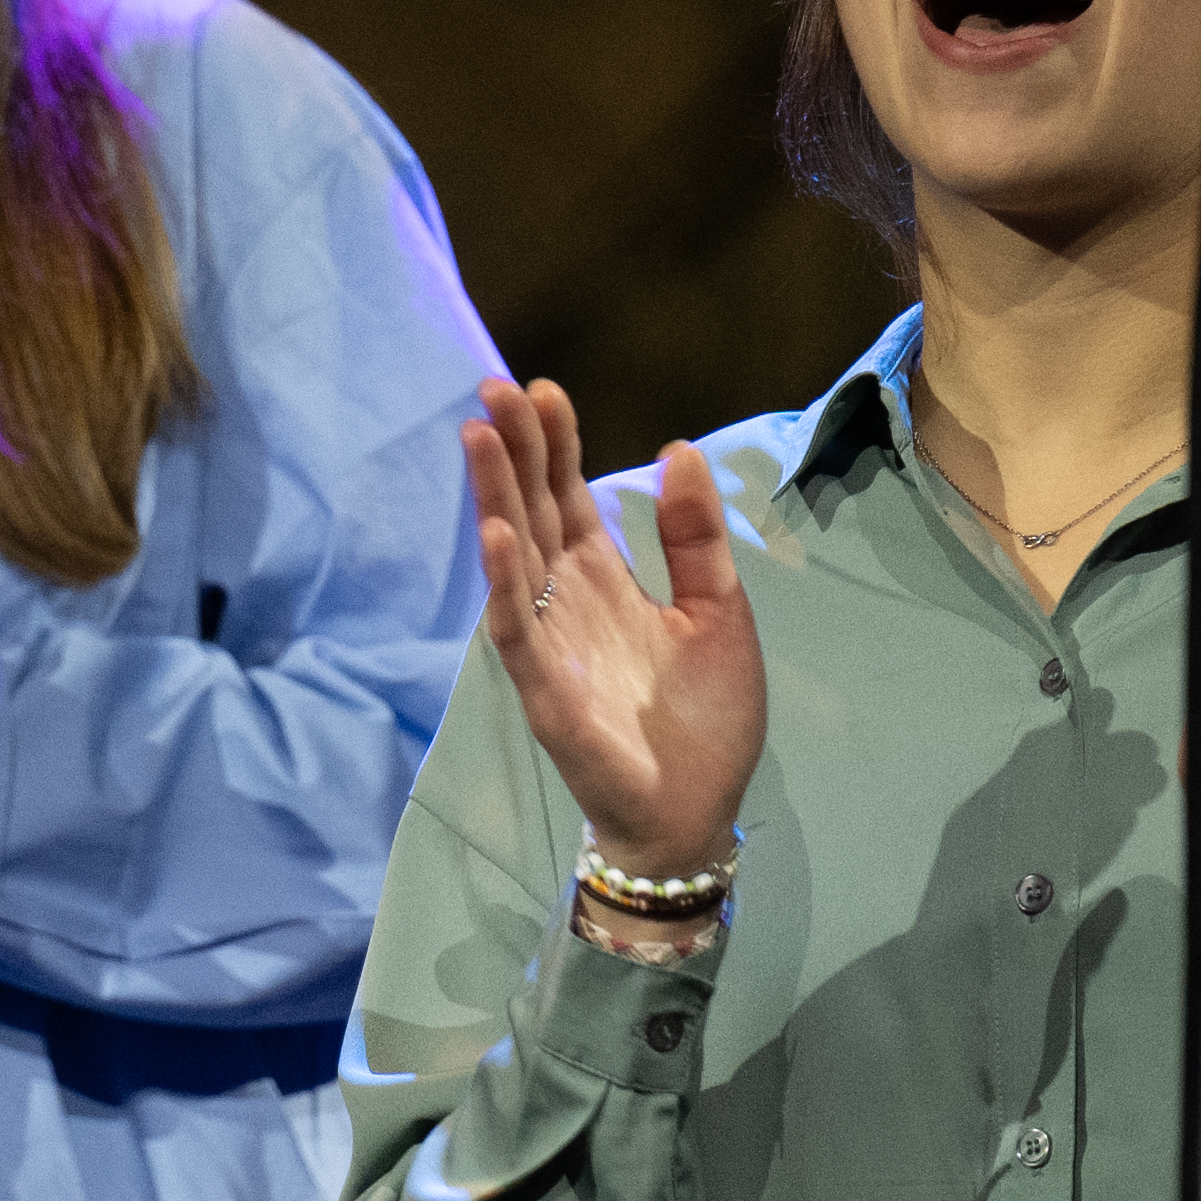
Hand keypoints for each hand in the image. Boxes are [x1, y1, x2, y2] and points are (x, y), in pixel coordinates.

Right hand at [463, 381, 760, 885]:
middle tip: (494, 387)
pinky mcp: (546, 689)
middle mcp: (567, 600)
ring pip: (513, 556)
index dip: (556, 445)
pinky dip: (504, 581)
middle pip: (532, 510)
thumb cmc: (706, 719)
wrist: (696, 813)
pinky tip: (498, 532)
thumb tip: (678, 449)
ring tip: (481, 436)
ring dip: (495, 496)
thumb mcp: (719, 611)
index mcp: (605, 579)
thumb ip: (695, 537)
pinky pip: (517, 628)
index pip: (569, 497)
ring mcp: (550, 642)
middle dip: (514, 450)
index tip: (545, 389)